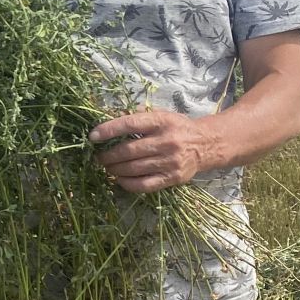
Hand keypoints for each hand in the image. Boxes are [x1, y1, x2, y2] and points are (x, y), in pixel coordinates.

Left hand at [89, 111, 214, 193]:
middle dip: (108, 155)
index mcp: (162, 122)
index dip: (109, 130)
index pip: (130, 124)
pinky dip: (127, 184)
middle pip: (129, 150)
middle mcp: (166, 141)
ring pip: (134, 169)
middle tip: (99, 157)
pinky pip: (144, 185)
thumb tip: (110, 115)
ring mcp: (170, 162)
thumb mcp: (161, 114)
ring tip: (106, 167)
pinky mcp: (172, 178)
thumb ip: (138, 115)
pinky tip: (119, 179)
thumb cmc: (177, 127)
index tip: (93, 136)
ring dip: (115, 169)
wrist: (206, 145)